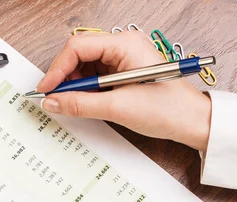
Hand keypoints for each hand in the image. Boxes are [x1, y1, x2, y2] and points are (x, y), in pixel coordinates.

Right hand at [37, 31, 211, 151]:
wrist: (191, 122)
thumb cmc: (165, 109)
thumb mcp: (117, 107)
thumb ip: (80, 104)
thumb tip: (52, 101)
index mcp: (124, 44)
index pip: (78, 47)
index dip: (57, 69)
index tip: (45, 90)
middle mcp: (123, 46)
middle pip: (80, 54)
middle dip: (65, 78)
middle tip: (54, 100)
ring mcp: (124, 59)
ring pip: (86, 66)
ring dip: (75, 85)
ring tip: (72, 104)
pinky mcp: (125, 73)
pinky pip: (97, 77)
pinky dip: (87, 90)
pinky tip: (84, 103)